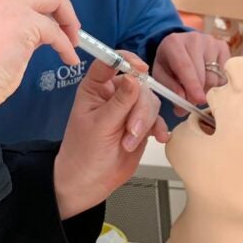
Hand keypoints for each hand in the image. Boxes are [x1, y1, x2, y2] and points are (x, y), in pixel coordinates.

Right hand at [0, 0, 79, 113]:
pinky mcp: (26, 22)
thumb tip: (43, 28)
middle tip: (69, 28)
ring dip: (69, 20)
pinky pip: (57, 31)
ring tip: (72, 42)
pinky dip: (67, 46)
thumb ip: (16, 22)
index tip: (55, 19)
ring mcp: (12, 3)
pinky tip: (69, 59)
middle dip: (62, 4)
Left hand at [53, 51, 165, 218]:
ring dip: (145, 122)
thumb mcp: (100, 125)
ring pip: (150, 101)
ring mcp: (128, 109)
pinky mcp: (141, 124)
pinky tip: (159, 138)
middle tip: (131, 130)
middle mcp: (113, 94)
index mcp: (95, 88)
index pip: (110, 62)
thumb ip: (120, 102)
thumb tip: (134, 78)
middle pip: (138, 84)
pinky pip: (156, 117)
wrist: (90, 182)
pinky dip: (158, 127)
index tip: (140, 69)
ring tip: (130, 142)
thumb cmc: (84, 152)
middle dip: (139, 108)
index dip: (126, 61)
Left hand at [152, 32, 230, 114]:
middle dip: (198, 93)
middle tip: (191, 103)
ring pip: (215, 76)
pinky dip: (217, 83)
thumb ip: (170, 89)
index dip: (192, 85)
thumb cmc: (169, 63)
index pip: (185, 66)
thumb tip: (183, 105)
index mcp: (174, 43)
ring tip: (196, 86)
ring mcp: (211, 41)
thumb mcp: (161, 75)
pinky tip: (207, 78)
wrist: (180, 46)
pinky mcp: (223, 46)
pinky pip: (224, 74)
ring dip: (207, 89)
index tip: (199, 101)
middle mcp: (194, 39)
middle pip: (203, 74)